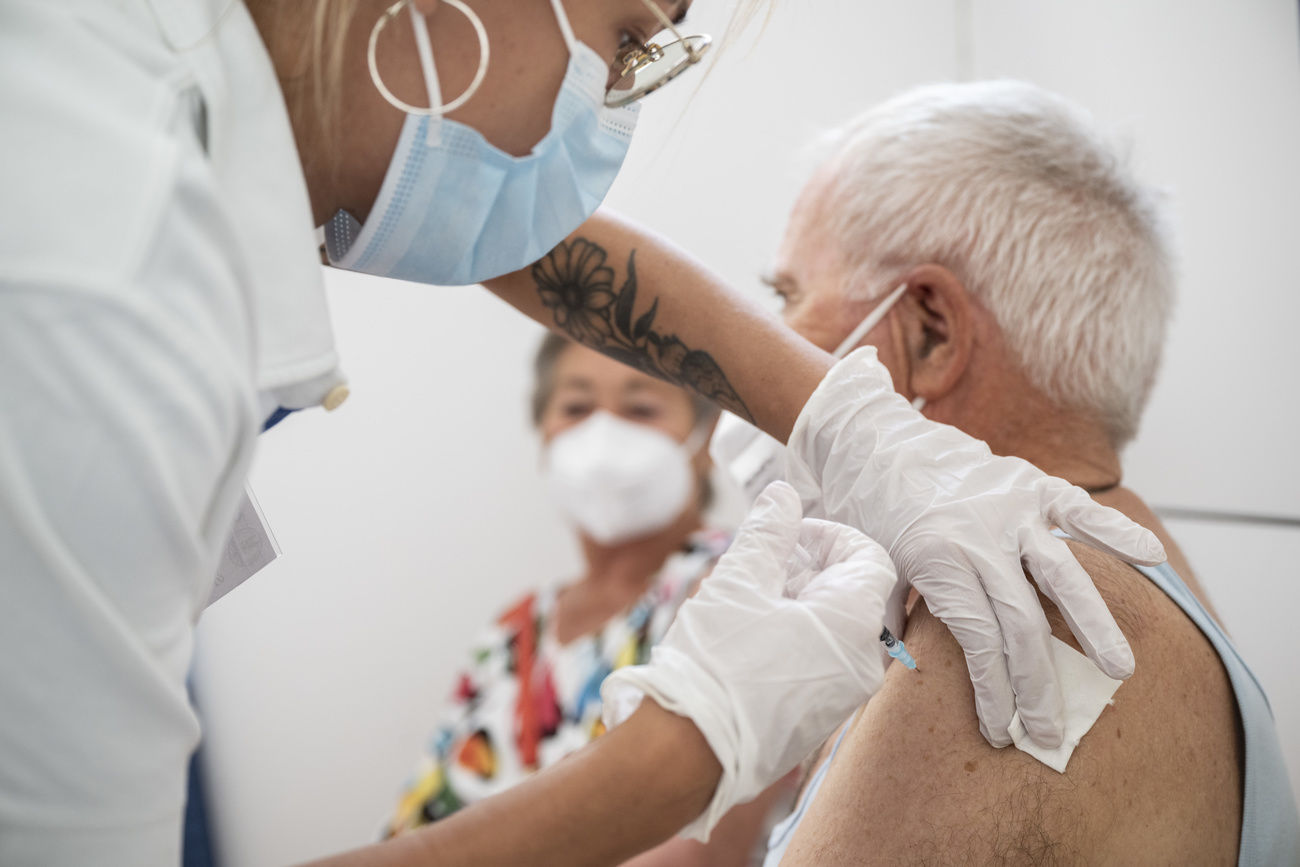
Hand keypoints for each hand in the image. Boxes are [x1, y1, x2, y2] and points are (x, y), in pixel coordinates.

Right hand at [601, 481, 895, 840]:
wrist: (687, 753)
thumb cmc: (715, 665)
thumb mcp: (738, 581)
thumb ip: (767, 532)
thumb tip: (782, 496)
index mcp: (853, 623)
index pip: (871, 558)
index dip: (831, 536)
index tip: (788, 535)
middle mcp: (862, 663)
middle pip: (853, 593)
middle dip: (809, 568)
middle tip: (762, 564)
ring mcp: (842, 697)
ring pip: (835, 628)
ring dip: (799, 602)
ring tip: (748, 599)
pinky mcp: (817, 719)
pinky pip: (822, 662)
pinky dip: (796, 637)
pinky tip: (748, 637)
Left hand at [784, 348, 1165, 748]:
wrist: (873, 439)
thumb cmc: (868, 510)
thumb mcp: (871, 567)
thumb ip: (890, 618)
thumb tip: (900, 674)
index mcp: (937, 561)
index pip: (980, 641)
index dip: (994, 691)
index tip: (1001, 731)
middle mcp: (979, 538)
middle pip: (1022, 623)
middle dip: (1039, 685)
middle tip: (1052, 732)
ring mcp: (1010, 509)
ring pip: (1062, 575)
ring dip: (1094, 625)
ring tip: (1119, 671)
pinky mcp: (1030, 484)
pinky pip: (1079, 510)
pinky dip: (1116, 532)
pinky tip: (1154, 559)